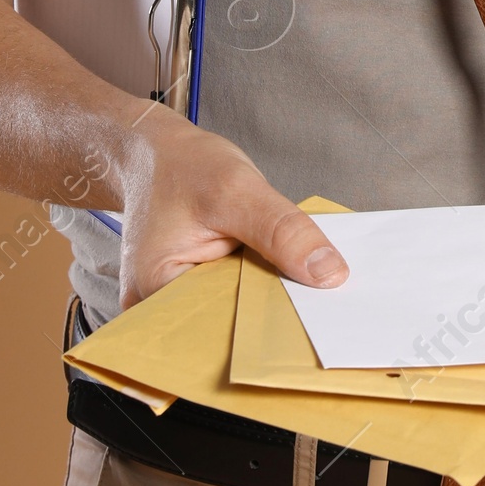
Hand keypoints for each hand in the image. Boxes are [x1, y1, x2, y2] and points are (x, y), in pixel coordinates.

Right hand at [115, 107, 348, 307]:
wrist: (156, 155)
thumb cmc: (182, 167)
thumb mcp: (236, 189)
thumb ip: (282, 231)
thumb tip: (329, 275)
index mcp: (155, 291)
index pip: (221, 331)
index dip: (271, 327)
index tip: (318, 321)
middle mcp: (160, 308)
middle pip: (231, 327)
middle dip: (276, 314)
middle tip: (325, 305)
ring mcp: (178, 301)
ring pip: (238, 312)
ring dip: (271, 297)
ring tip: (309, 289)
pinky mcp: (199, 289)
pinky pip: (238, 295)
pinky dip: (263, 282)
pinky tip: (287, 272)